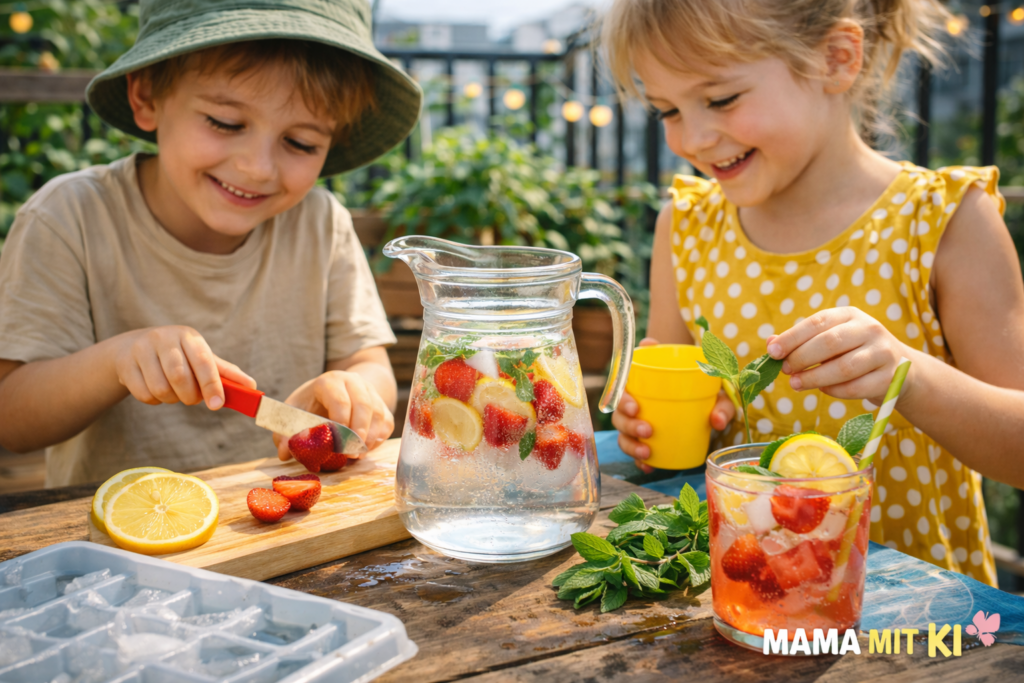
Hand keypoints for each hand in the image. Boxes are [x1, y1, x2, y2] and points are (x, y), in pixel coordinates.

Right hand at [113, 326, 254, 409]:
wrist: (134, 348)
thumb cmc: (179, 356)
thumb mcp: (201, 358)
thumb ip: (225, 373)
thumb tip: (252, 387)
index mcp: (188, 336)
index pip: (203, 361)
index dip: (211, 385)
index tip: (217, 405)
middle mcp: (164, 338)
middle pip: (180, 377)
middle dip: (190, 396)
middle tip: (192, 399)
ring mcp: (142, 350)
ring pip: (161, 388)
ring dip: (172, 399)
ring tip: (174, 392)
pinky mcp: (126, 364)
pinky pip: (144, 395)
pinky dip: (155, 401)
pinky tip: (157, 391)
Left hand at [274, 370, 394, 460]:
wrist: (337, 390)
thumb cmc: (312, 404)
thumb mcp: (294, 412)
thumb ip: (286, 432)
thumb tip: (284, 453)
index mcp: (330, 381)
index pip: (340, 400)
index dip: (340, 423)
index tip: (335, 442)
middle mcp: (354, 382)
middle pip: (364, 405)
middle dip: (358, 432)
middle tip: (350, 452)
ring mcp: (371, 392)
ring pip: (378, 414)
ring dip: (369, 438)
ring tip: (356, 454)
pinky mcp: (382, 404)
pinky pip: (386, 423)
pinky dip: (378, 439)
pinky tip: (365, 449)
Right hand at [612, 338, 737, 473]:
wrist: (708, 413)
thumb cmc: (708, 399)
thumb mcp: (717, 398)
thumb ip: (720, 406)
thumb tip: (717, 421)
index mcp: (645, 387)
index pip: (624, 389)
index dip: (622, 399)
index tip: (635, 408)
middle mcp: (636, 406)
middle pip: (619, 415)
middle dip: (628, 424)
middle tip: (647, 431)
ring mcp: (637, 426)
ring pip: (623, 435)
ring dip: (631, 445)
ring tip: (647, 453)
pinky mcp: (644, 442)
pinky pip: (634, 453)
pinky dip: (639, 462)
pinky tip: (648, 467)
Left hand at [767, 306, 911, 404]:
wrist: (900, 370)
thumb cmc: (853, 353)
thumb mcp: (830, 340)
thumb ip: (801, 341)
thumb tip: (770, 343)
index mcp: (850, 315)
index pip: (817, 322)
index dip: (792, 337)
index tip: (773, 352)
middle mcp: (869, 328)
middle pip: (829, 343)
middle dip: (801, 358)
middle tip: (786, 371)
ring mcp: (883, 352)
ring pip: (843, 367)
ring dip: (814, 378)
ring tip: (796, 384)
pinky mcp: (890, 377)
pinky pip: (855, 387)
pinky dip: (834, 391)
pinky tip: (823, 390)